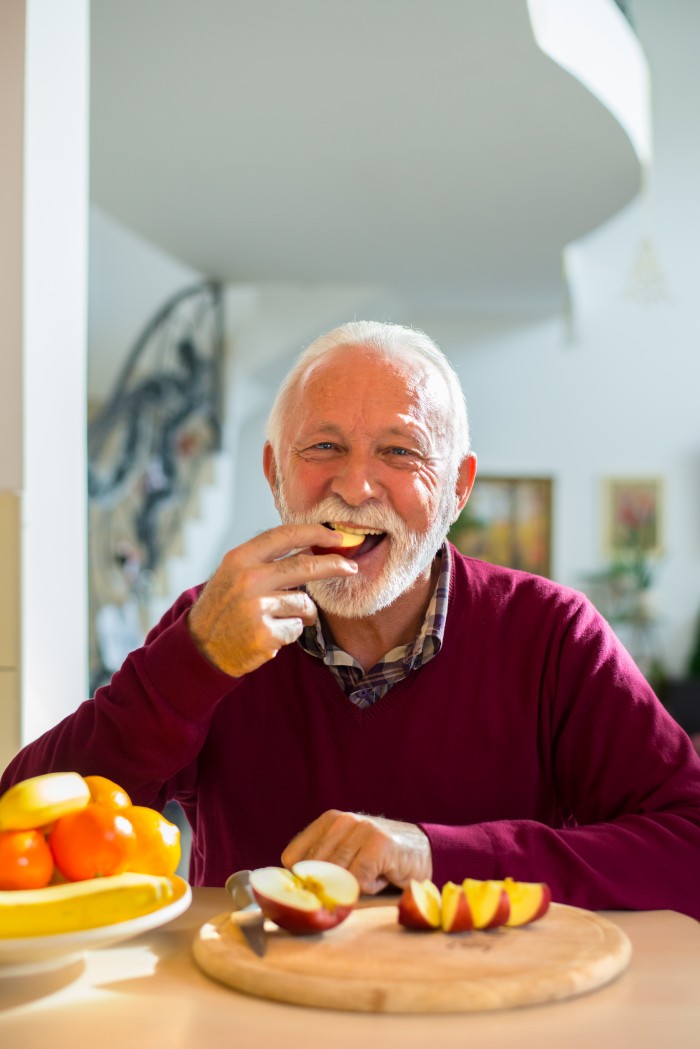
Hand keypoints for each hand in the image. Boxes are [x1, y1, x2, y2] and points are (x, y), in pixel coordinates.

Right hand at [187, 524, 357, 676]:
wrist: (200, 647)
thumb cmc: (225, 606)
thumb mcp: (235, 573)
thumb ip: (267, 560)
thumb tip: (312, 548)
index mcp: (241, 558)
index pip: (286, 536)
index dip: (316, 532)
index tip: (337, 535)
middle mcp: (249, 580)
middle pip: (305, 566)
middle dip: (333, 566)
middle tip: (351, 568)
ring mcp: (257, 608)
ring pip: (304, 603)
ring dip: (301, 613)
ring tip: (277, 618)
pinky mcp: (266, 634)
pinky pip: (297, 628)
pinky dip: (289, 632)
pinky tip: (268, 634)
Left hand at [281, 809, 432, 893]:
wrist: (424, 850)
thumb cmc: (379, 860)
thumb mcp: (347, 856)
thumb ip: (322, 868)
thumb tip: (293, 894)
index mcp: (328, 821)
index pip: (292, 857)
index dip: (300, 881)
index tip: (312, 894)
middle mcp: (342, 820)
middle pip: (312, 870)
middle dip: (326, 888)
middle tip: (347, 891)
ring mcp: (361, 829)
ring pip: (335, 875)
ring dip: (351, 887)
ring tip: (369, 878)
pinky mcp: (379, 843)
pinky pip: (358, 879)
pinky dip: (368, 887)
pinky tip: (382, 877)